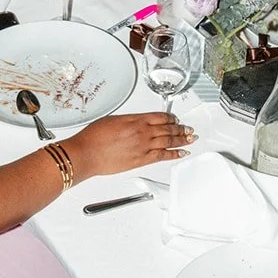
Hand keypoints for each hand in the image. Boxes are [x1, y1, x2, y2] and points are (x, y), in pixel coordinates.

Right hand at [67, 112, 195, 183]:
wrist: (87, 153)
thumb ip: (128, 121)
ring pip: (169, 141)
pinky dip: (174, 154)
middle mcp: (143, 132)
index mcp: (136, 120)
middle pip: (168, 129)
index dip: (171, 118)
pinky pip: (163, 156)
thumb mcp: (113, 120)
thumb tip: (135, 123)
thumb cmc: (94, 137)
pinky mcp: (141, 160)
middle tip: (188, 129)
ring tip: (190, 138)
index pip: (160, 117)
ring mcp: (143, 146)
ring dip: (182, 139)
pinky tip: (181, 153)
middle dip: (181, 128)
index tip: (175, 119)